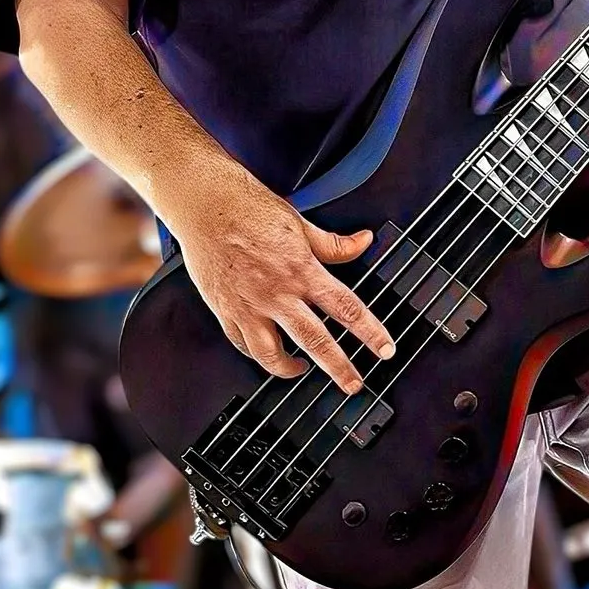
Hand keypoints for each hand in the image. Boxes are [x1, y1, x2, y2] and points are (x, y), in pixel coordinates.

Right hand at [160, 155, 395, 393]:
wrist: (203, 204)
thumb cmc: (248, 208)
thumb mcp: (300, 223)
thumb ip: (333, 243)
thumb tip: (364, 242)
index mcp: (301, 271)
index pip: (346, 308)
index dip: (370, 332)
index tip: (385, 349)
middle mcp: (276, 293)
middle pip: (315, 340)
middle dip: (339, 367)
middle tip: (354, 384)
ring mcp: (248, 305)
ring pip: (271, 354)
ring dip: (290, 369)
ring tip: (302, 371)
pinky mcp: (224, 310)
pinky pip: (243, 344)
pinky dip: (257, 354)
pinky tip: (267, 353)